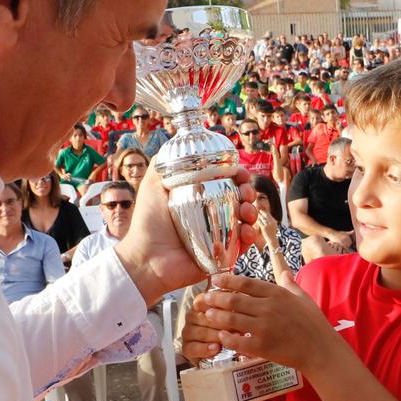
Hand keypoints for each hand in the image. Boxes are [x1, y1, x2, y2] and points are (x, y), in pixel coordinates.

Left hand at [114, 165, 258, 301]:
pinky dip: (250, 236)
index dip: (238, 176)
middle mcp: (211, 215)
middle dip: (249, 192)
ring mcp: (218, 235)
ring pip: (246, 220)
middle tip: (245, 192)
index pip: (226, 182)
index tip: (240, 173)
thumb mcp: (151, 185)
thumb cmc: (147, 223)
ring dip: (252, 212)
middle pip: (241, 199)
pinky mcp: (223, 254)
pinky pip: (244, 244)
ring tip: (246, 212)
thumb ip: (162, 163)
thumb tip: (174, 141)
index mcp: (199, 198)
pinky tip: (246, 231)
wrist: (147, 258)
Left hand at [184, 273, 336, 372]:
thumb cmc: (314, 324)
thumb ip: (291, 285)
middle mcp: (269, 308)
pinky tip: (220, 336)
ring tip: (207, 315)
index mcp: (277, 294)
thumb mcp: (304, 299)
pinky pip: (237, 341)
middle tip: (205, 298)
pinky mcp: (262, 346)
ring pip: (232, 319)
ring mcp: (264, 327)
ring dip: (217, 317)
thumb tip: (284, 273)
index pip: (246, 283)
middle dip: (217, 298)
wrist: (320, 350)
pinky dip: (226, 338)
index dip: (228, 281)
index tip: (215, 280)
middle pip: (235, 300)